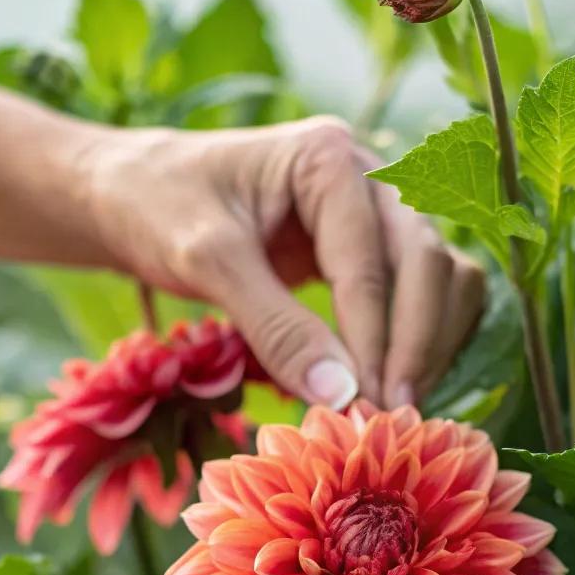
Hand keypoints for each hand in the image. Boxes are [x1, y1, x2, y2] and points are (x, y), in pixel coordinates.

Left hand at [82, 116, 485, 407]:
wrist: (131, 191)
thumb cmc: (157, 208)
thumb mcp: (206, 261)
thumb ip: (274, 327)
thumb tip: (342, 398)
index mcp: (329, 157)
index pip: (370, 261)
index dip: (373, 342)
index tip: (366, 412)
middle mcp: (369, 174)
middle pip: (428, 262)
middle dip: (415, 344)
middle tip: (390, 416)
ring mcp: (377, 209)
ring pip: (443, 277)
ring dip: (433, 342)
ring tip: (397, 409)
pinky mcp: (372, 247)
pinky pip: (425, 292)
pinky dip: (425, 338)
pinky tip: (395, 385)